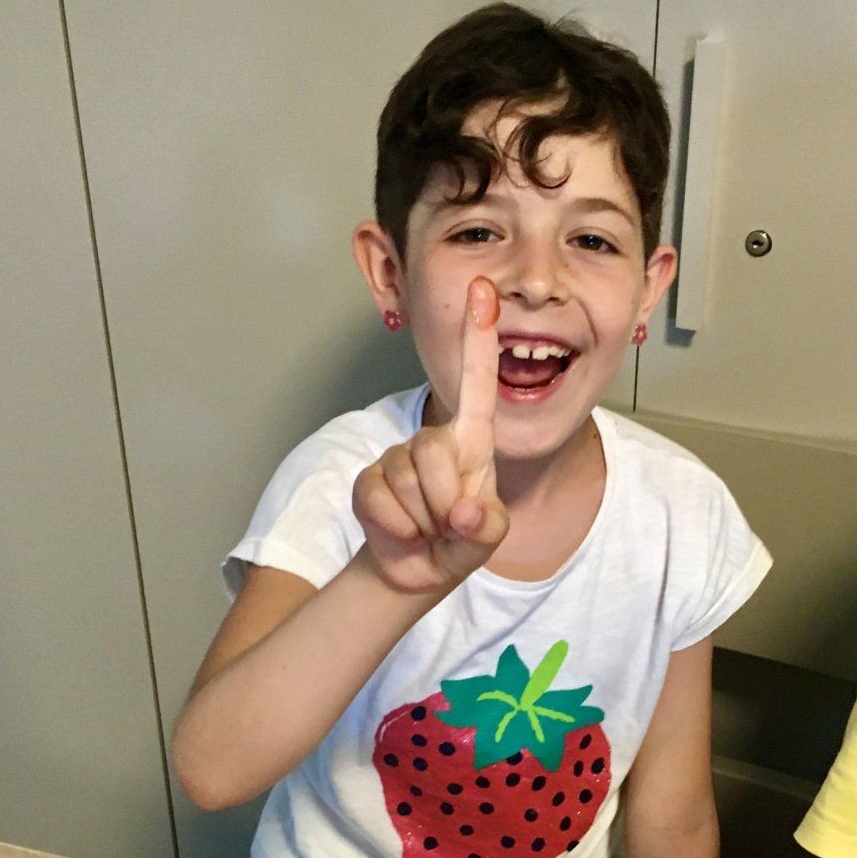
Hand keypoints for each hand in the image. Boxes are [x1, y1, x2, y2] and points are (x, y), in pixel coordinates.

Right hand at [352, 277, 509, 592]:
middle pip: (433, 448)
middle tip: (449, 524)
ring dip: (423, 519)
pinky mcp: (368, 482)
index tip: (483, 289)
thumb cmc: (460, 539)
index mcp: (471, 441)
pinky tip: (405, 532)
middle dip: (444, 497)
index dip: (478, 338)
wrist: (419, 569)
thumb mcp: (488, 535)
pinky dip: (398, 529)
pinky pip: (380, 502)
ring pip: (407, 480)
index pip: (477, 383)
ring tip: (429, 528)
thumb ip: (486, 526)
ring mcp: (396, 459)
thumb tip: (462, 512)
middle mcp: (433, 441)